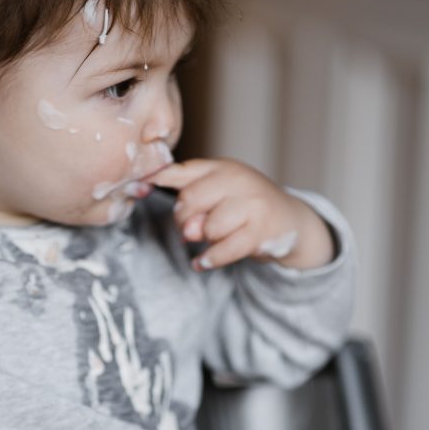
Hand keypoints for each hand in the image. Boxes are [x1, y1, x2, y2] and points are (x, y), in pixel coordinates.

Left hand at [151, 159, 334, 270]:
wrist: (292, 221)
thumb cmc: (246, 206)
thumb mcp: (219, 189)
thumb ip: (185, 188)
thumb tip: (144, 186)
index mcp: (222, 167)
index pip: (182, 171)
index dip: (157, 179)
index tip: (136, 188)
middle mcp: (238, 179)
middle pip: (191, 201)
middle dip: (184, 221)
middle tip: (191, 229)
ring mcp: (252, 203)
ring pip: (208, 228)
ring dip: (205, 240)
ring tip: (213, 239)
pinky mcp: (261, 230)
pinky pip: (223, 249)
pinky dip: (209, 259)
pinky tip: (202, 262)